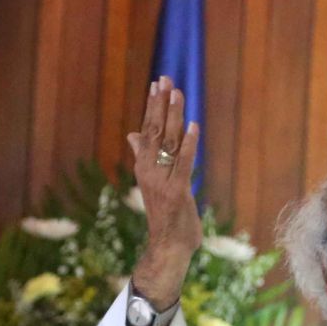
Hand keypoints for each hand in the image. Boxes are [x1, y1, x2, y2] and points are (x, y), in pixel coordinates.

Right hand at [126, 77, 202, 312]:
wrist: (168, 247)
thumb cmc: (165, 214)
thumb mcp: (153, 182)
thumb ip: (143, 157)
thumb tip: (133, 134)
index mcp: (144, 167)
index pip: (147, 130)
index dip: (151, 107)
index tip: (155, 84)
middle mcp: (149, 171)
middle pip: (155, 131)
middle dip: (160, 103)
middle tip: (165, 79)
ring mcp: (162, 182)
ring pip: (168, 142)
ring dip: (173, 116)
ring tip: (177, 93)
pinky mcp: (178, 193)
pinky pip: (184, 164)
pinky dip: (189, 144)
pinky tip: (193, 126)